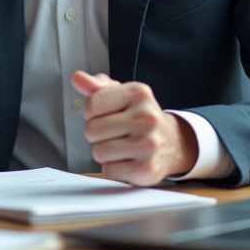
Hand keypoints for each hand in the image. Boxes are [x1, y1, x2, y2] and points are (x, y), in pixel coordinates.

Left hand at [71, 71, 197, 186]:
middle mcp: (147, 117)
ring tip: (121, 146)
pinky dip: (114, 169)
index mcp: (138, 93)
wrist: (173, 143)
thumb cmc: (139, 117)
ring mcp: (149, 144)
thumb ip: (96, 86)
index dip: (92, 113)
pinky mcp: (147, 169)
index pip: (91, 105)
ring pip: (98, 152)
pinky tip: (127, 161)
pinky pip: (109, 171)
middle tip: (114, 133)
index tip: (106, 115)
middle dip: (97, 134)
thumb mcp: (121, 95)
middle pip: (92, 130)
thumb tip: (77, 78)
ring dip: (104, 152)